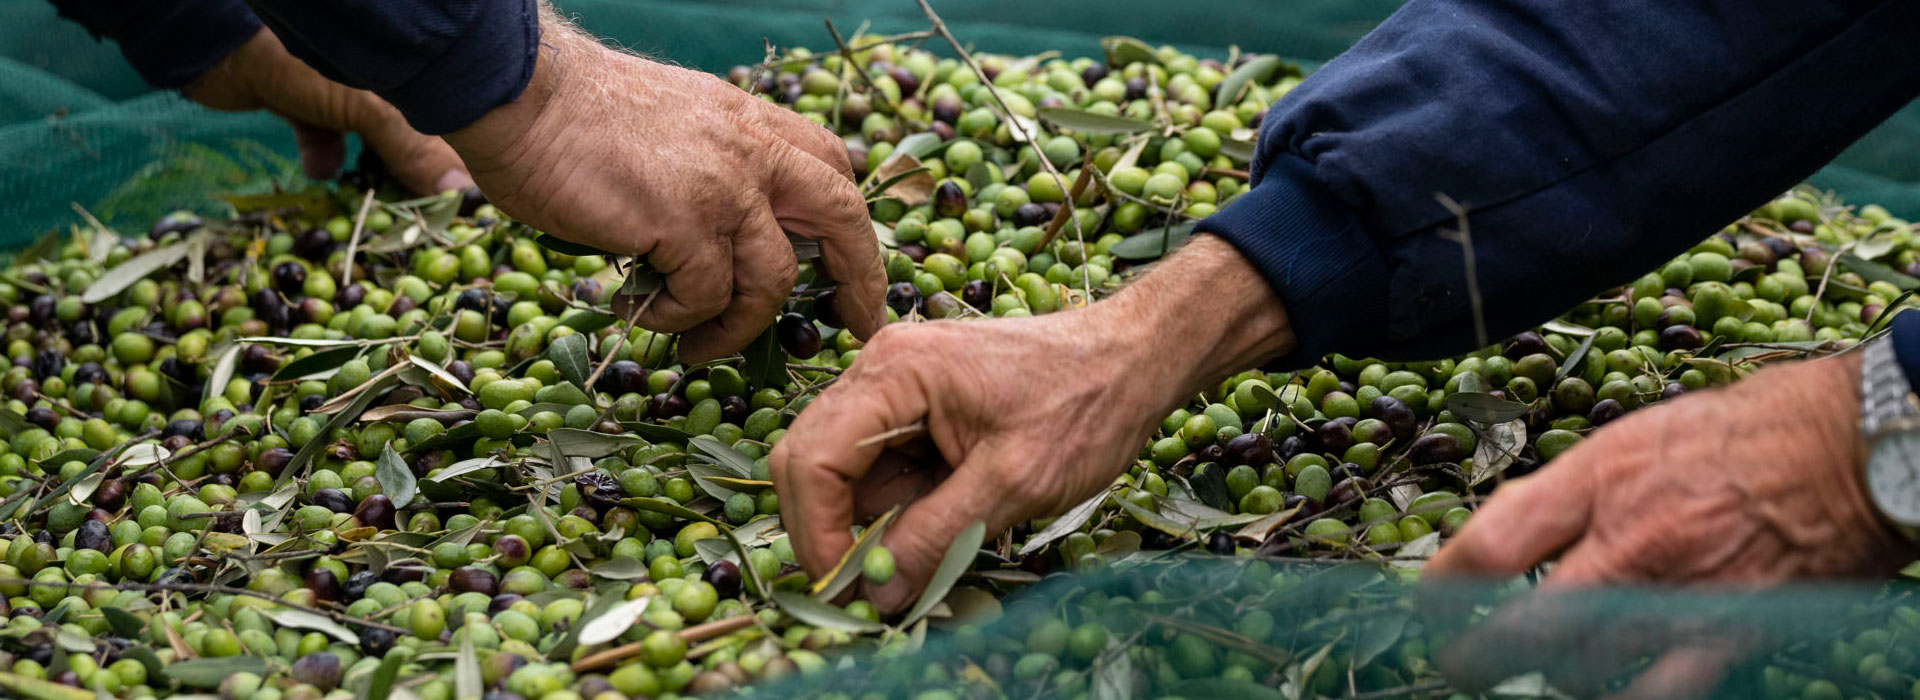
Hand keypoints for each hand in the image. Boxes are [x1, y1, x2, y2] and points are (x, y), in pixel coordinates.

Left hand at [184, 28, 470, 194]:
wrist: (217, 45)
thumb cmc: (304, 66)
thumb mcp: (371, 107)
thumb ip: (415, 150)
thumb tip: (459, 196)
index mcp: (413, 68)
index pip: (453, 122)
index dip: (458, 165)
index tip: (460, 209)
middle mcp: (387, 77)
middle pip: (416, 137)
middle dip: (415, 176)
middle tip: (417, 216)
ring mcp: (344, 89)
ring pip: (373, 142)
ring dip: (371, 173)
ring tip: (375, 202)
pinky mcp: (307, 102)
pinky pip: (327, 137)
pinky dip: (325, 155)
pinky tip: (320, 165)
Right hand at [441, 13, 885, 360]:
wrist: (521, 91)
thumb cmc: (574, 113)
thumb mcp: (674, 122)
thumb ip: (713, 161)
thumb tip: (722, 226)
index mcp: (751, 121)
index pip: (830, 166)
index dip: (850, 220)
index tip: (851, 262)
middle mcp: (751, 150)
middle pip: (840, 215)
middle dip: (860, 275)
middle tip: (856, 321)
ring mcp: (723, 188)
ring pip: (773, 279)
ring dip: (741, 326)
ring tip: (702, 347)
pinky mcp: (683, 223)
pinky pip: (706, 297)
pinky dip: (679, 318)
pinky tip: (646, 313)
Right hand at [770, 235, 1294, 610]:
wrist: (1134, 358)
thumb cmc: (1084, 406)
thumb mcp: (1012, 484)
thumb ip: (935, 537)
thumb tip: (877, 595)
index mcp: (895, 373)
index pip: (813, 460)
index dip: (816, 533)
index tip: (846, 590)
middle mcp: (880, 368)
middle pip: (811, 461)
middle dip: (833, 529)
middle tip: (873, 586)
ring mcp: (895, 383)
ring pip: (845, 469)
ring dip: (875, 520)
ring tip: (940, 539)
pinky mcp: (916, 403)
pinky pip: (882, 464)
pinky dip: (901, 502)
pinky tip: (951, 511)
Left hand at [1425, 352, 1916, 698]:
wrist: (1847, 446)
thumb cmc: (1740, 432)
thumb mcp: (1632, 437)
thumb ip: (1566, 490)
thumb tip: (1504, 533)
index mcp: (1595, 481)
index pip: (1488, 548)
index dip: (1442, 588)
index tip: (1430, 604)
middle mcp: (1628, 544)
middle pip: (1518, 631)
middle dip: (1475, 659)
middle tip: (1461, 664)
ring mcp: (1678, 599)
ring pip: (1578, 673)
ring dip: (1551, 679)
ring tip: (1545, 673)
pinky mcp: (1729, 637)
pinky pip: (1655, 696)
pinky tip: (1610, 695)